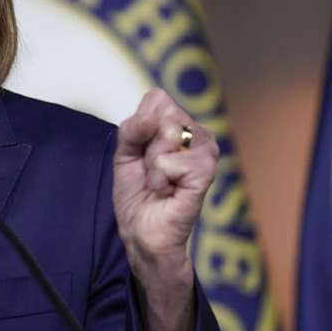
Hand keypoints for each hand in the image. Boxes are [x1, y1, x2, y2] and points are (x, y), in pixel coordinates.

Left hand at [113, 88, 218, 330]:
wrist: (141, 232)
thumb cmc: (137, 193)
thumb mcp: (124, 152)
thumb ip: (133, 127)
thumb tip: (154, 119)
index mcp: (183, 125)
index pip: (157, 98)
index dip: (138, 125)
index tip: (140, 152)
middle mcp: (200, 135)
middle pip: (162, 113)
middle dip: (143, 145)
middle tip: (151, 171)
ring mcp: (207, 154)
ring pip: (167, 134)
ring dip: (152, 164)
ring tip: (160, 182)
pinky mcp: (206, 174)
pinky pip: (170, 160)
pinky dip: (159, 178)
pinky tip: (168, 191)